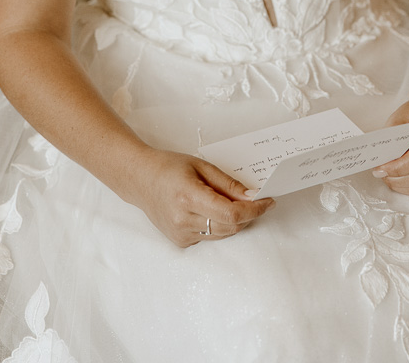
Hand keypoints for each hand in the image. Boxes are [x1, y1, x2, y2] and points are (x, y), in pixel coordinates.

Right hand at [131, 147, 274, 247]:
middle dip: (248, 214)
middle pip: (230, 226)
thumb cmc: (169, 167)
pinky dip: (219, 224)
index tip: (268, 201)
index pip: (231, 213)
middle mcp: (183, 220)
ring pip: (222, 234)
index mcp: (189, 196)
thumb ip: (228, 184)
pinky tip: (210, 209)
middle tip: (256, 199)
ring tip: (231, 201)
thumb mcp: (201, 166)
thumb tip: (252, 197)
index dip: (254, 210)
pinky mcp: (180, 242)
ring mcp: (181, 234)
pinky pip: (210, 236)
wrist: (140, 180)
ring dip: (235, 220)